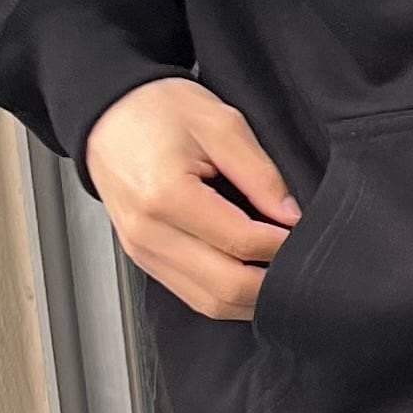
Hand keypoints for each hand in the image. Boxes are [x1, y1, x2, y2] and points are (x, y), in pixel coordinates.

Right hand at [84, 77, 298, 320]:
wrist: (108, 113)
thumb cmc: (157, 109)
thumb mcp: (221, 124)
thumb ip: (261, 174)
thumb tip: (292, 216)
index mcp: (166, 196)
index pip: (242, 244)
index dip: (283, 245)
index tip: (304, 232)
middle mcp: (148, 233)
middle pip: (227, 287)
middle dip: (272, 281)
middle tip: (299, 259)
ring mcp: (142, 251)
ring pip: (211, 303)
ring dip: (252, 297)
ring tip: (278, 269)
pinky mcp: (144, 258)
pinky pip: (193, 295)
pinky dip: (228, 294)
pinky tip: (251, 275)